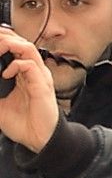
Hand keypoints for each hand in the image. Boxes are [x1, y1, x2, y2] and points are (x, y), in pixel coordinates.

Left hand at [0, 31, 61, 152]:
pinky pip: (31, 65)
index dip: (2, 39)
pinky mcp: (42, 85)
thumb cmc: (23, 124)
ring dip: (10, 44)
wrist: (38, 140)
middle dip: (4, 36)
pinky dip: (16, 65)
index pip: (15, 46)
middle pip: (20, 41)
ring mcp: (39, 77)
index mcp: (23, 74)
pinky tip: (6, 74)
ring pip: (27, 47)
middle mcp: (33, 72)